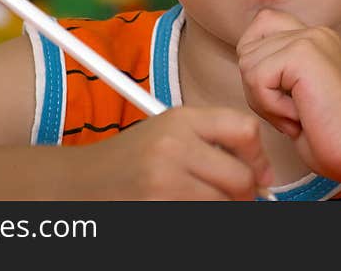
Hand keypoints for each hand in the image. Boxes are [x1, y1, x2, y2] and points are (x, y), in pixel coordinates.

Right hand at [60, 106, 272, 199]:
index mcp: (180, 119)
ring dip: (221, 209)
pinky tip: (182, 209)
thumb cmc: (129, 159)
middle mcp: (172, 147)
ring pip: (223, 205)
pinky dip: (199, 220)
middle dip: (245, 194)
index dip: (259, 158)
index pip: (244, 130)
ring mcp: (163, 183)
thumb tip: (260, 173)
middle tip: (236, 199)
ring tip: (202, 202)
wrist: (80, 183)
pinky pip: (201, 221)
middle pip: (240, 178)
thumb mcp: (168, 130)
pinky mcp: (156, 211)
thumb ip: (212, 139)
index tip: (260, 175)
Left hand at [237, 8, 340, 183]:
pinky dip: (271, 106)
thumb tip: (245, 60)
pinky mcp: (303, 53)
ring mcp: (310, 38)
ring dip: (264, 101)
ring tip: (297, 115)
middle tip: (291, 112)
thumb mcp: (297, 95)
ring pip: (248, 64)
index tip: (282, 95)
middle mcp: (314, 31)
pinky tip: (299, 116)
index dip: (257, 61)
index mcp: (315, 39)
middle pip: (248, 48)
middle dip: (257, 89)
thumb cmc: (329, 135)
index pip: (261, 24)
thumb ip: (276, 70)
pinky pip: (257, 77)